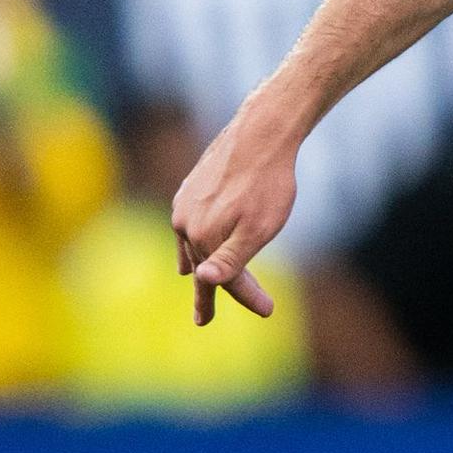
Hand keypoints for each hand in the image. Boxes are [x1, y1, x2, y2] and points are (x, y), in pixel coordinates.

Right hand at [169, 95, 300, 324]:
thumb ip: (231, 259)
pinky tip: (192, 240)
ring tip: (194, 281)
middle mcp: (185, 223)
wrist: (261, 132)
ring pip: (192, 243)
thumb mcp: (257, 229)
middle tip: (203, 320)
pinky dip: (192, 238)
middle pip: (205, 264)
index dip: (247, 297)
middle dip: (208, 292)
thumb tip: (201, 280)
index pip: (224, 280)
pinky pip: (188, 223)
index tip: (268, 310)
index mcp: (203, 238)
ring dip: (196, 264)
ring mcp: (184, 204)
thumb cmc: (267, 184)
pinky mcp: (189, 188)